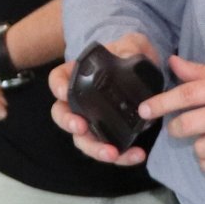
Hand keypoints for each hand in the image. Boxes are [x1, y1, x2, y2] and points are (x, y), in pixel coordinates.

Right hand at [49, 32, 159, 165]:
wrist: (147, 72)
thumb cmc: (130, 56)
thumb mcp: (131, 46)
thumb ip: (129, 48)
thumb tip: (129, 55)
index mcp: (78, 76)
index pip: (58, 80)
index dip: (57, 87)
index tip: (63, 93)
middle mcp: (80, 101)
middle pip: (63, 115)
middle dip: (69, 124)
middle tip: (81, 128)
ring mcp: (93, 120)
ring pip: (83, 139)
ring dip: (94, 149)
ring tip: (112, 153)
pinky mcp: (110, 134)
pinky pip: (109, 149)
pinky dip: (121, 157)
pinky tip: (136, 155)